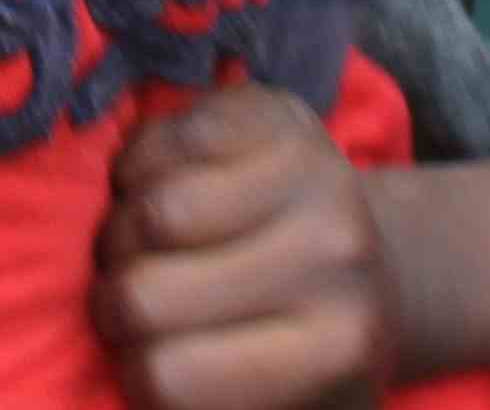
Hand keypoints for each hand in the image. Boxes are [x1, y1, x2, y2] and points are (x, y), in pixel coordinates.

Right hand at [93, 84, 394, 409]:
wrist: (373, 267)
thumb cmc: (309, 355)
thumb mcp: (279, 408)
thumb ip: (207, 404)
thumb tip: (137, 385)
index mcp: (332, 346)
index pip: (166, 378)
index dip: (135, 376)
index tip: (149, 366)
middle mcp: (331, 251)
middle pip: (144, 293)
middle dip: (116, 304)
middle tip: (137, 306)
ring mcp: (310, 167)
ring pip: (149, 206)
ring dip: (122, 233)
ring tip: (149, 249)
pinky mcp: (278, 109)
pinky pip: (159, 138)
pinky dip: (137, 171)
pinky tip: (164, 192)